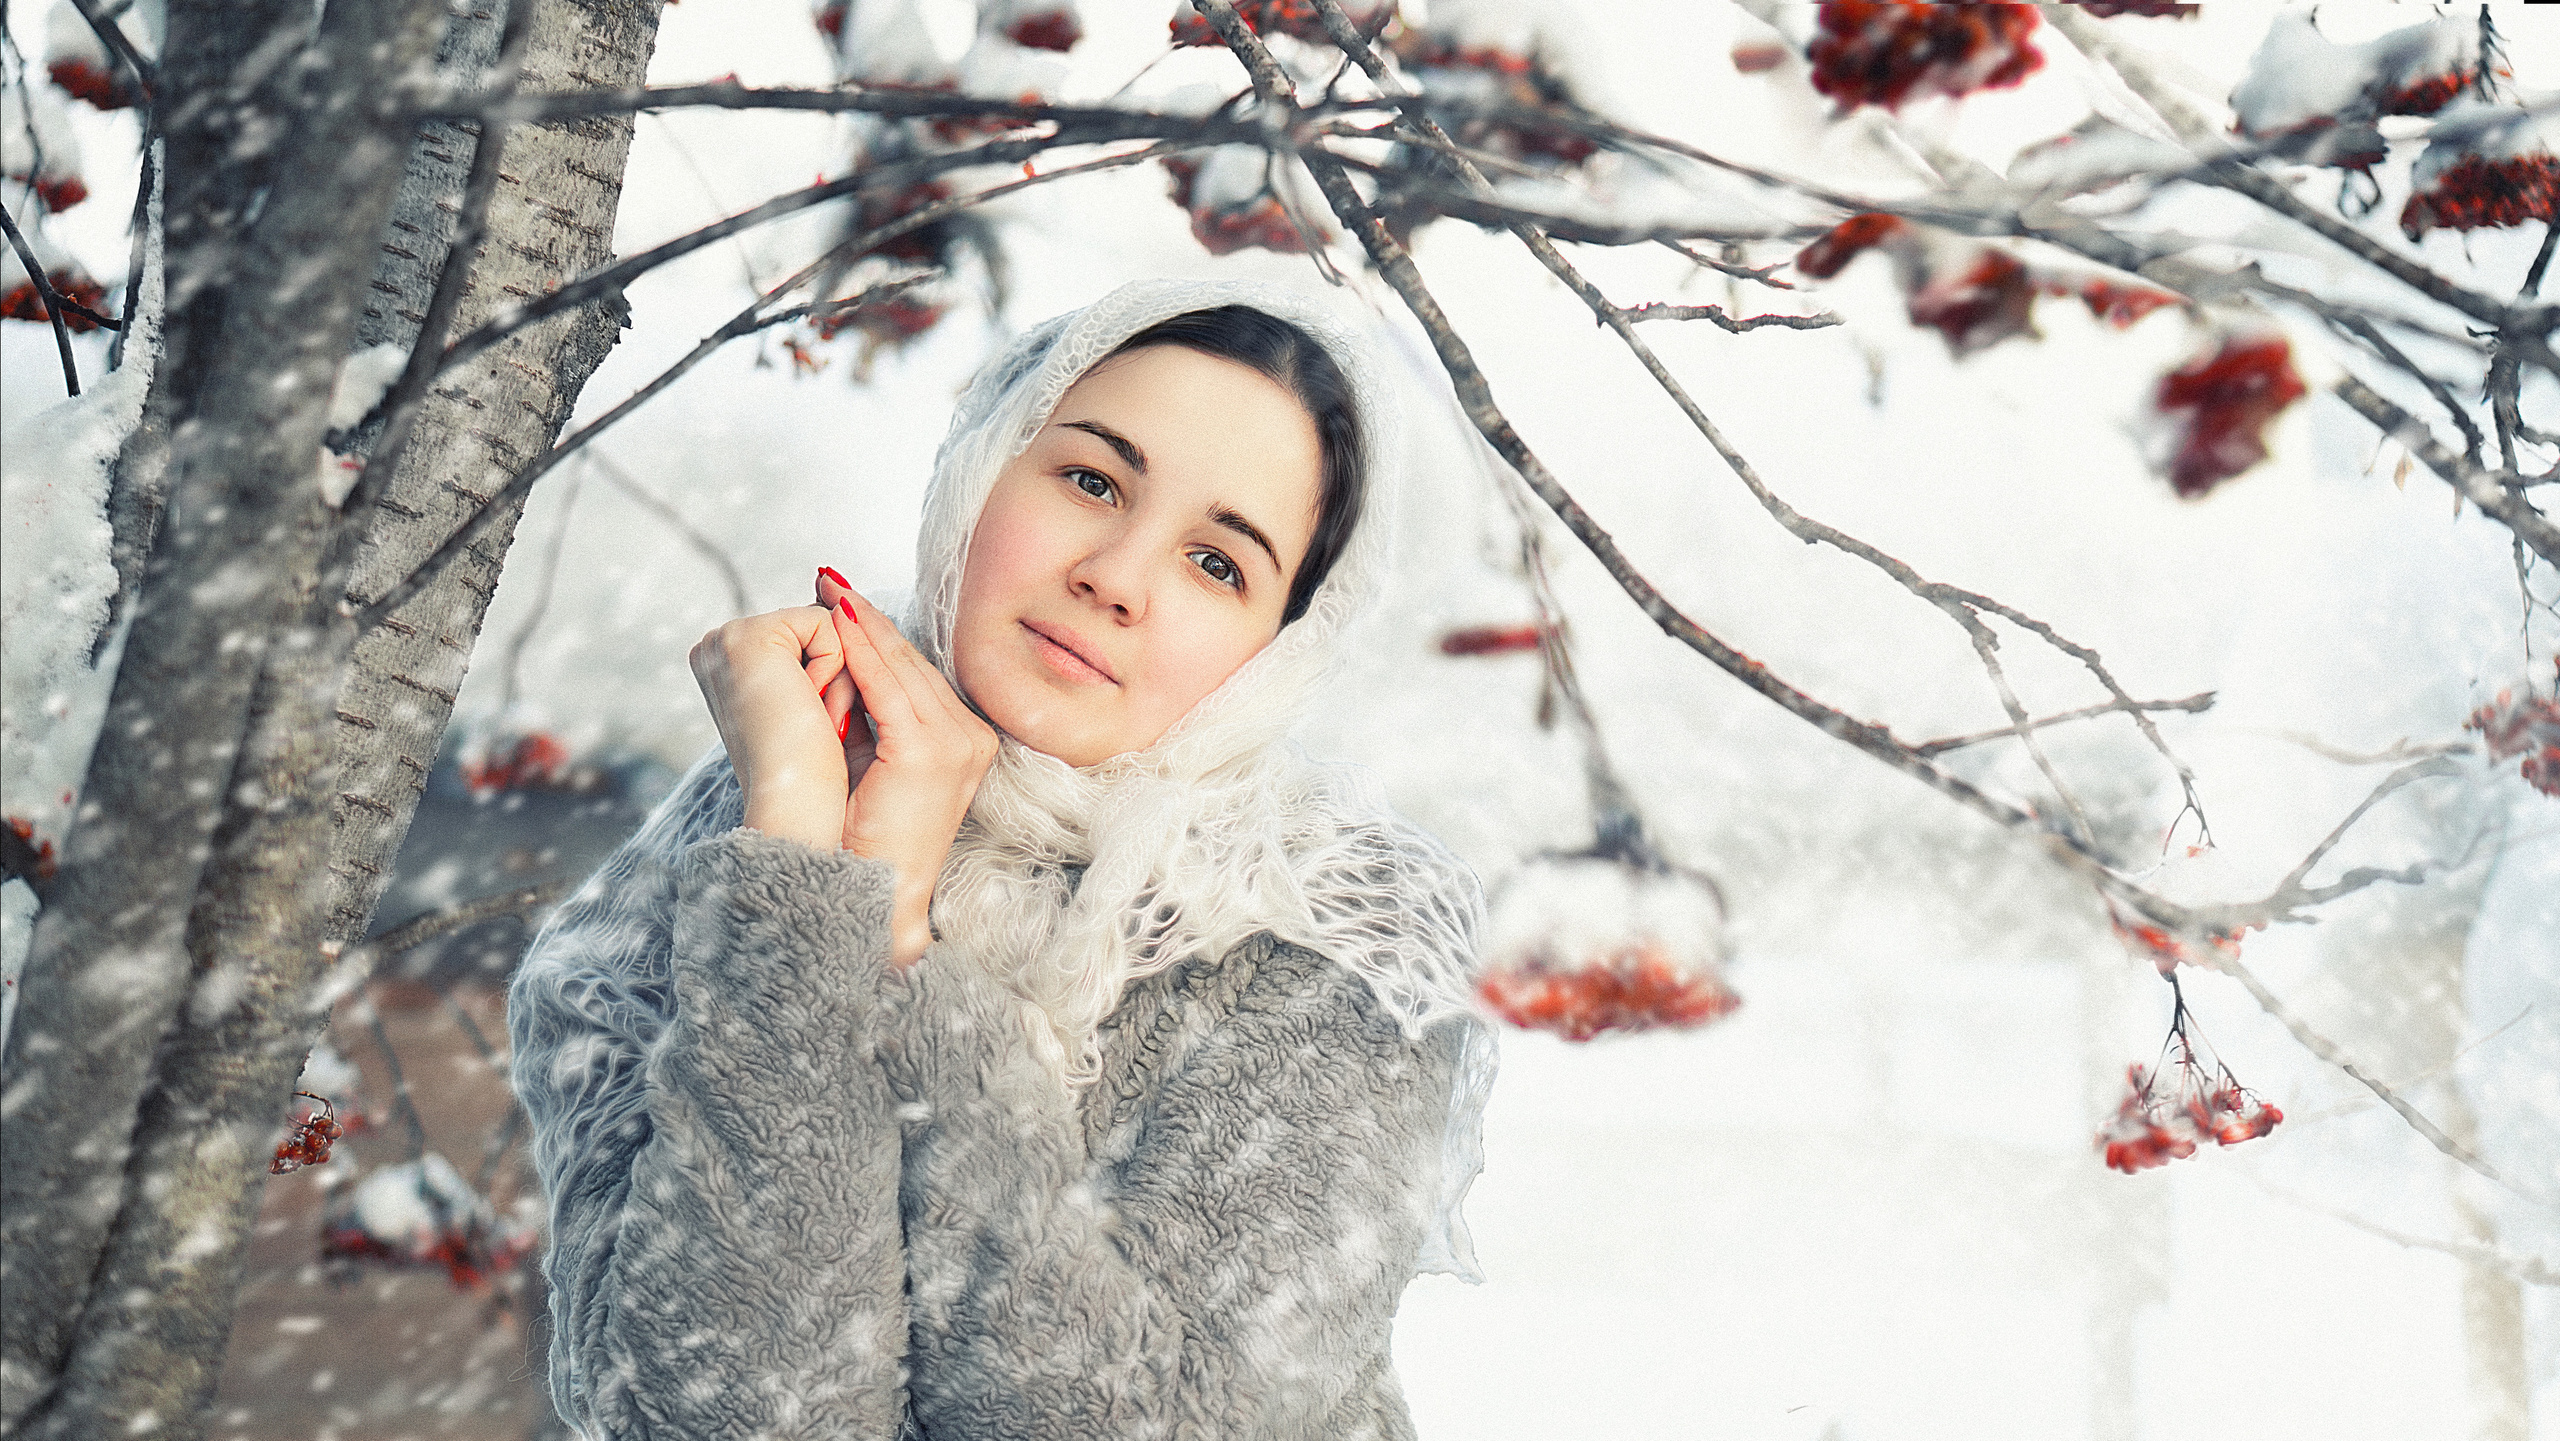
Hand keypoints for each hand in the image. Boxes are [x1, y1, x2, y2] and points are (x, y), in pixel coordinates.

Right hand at [689, 602, 859, 853]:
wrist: (800, 815)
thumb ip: (822, 656)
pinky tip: (812, 712)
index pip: (809, 637)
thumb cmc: (815, 777)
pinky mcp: (748, 638)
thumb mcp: (818, 706)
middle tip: (815, 729)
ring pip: (829, 625)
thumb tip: (848, 604)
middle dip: (841, 676)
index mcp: (729, 665)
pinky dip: (835, 670)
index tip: (813, 726)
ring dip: (841, 679)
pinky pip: (828, 625)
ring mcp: (728, 639)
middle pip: (822, 625)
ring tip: (815, 725)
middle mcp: (720, 647)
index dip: (838, 677)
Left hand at [815, 571, 998, 967]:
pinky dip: (862, 650)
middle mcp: (970, 738)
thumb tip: (840, 667)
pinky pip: (889, 687)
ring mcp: (957, 744)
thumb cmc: (860, 841)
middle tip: (828, 579)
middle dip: (866, 619)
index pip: (915, 674)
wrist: (869, 899)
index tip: (841, 597)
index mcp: (962, 742)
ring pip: (902, 668)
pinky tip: (837, 621)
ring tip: (828, 590)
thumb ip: (871, 719)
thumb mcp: (873, 766)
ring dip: (860, 626)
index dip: (878, 633)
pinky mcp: (931, 752)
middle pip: (911, 662)